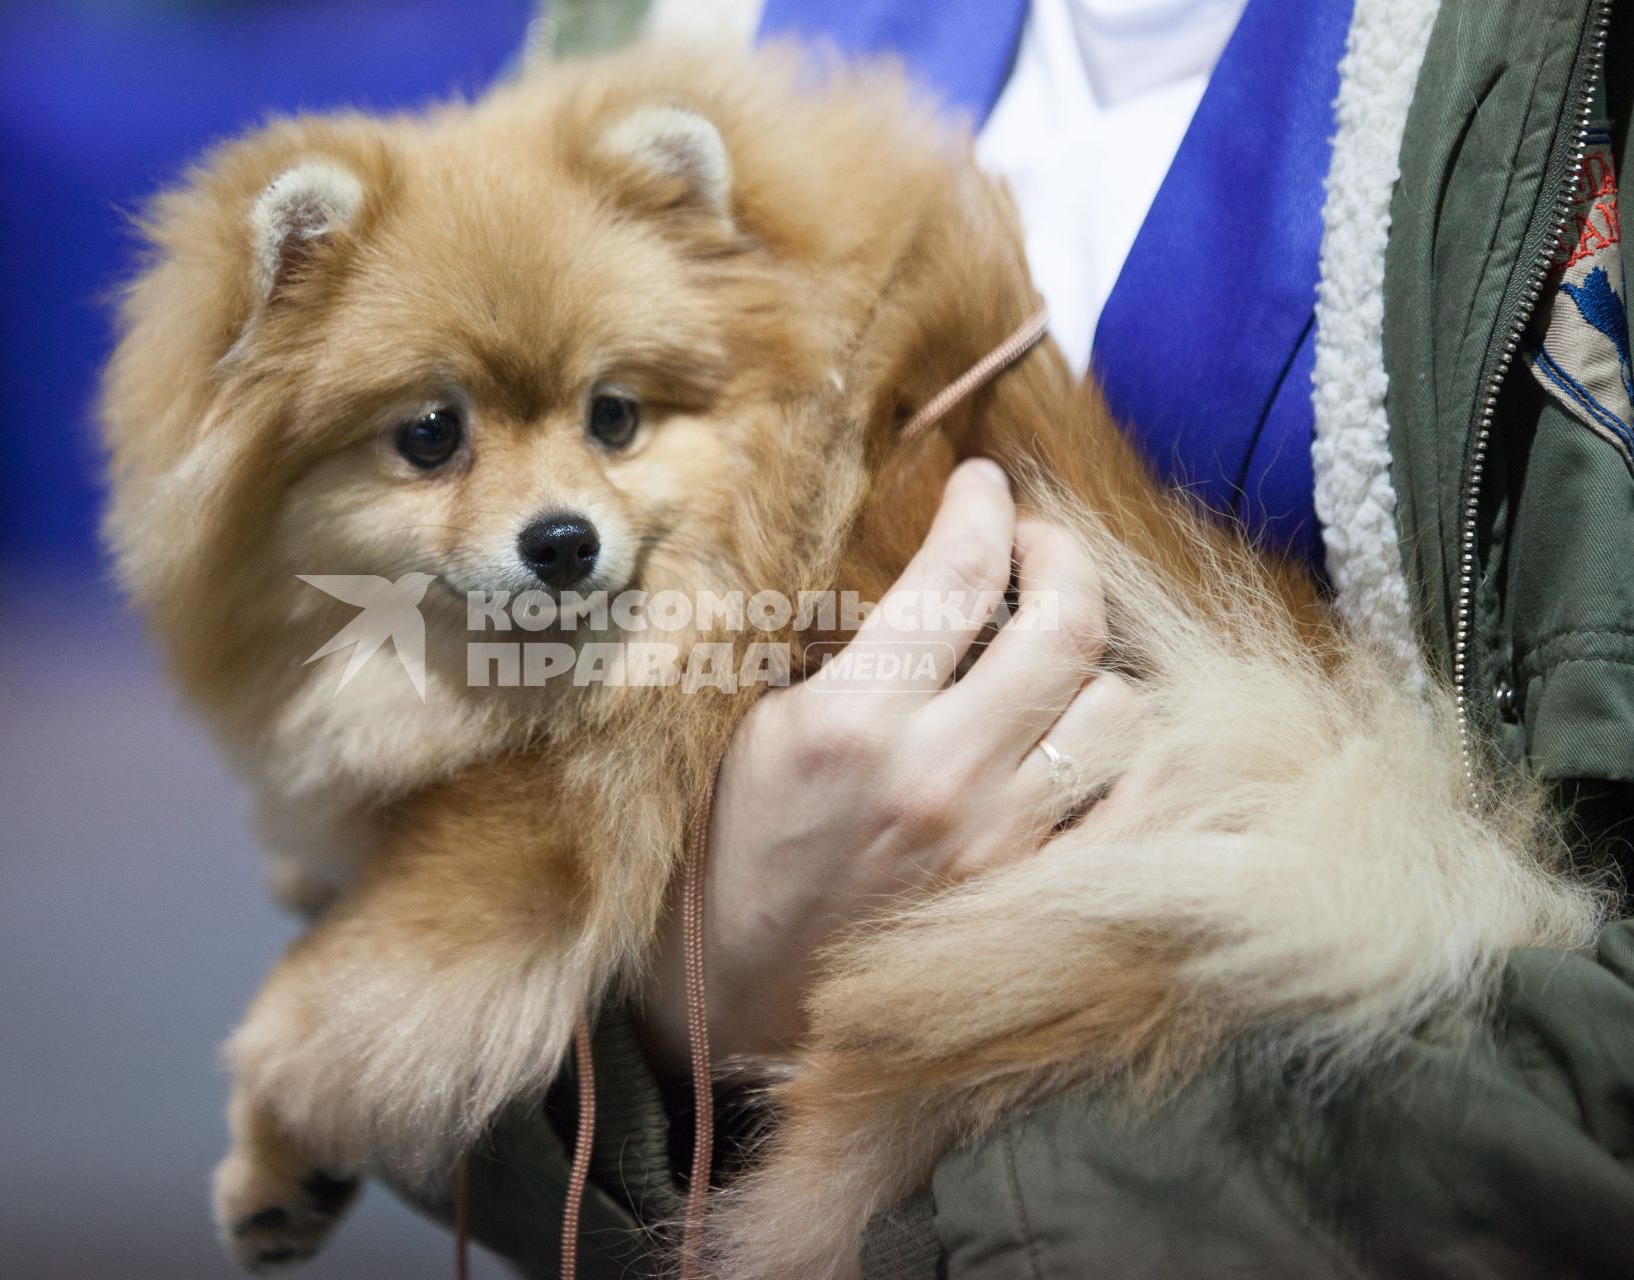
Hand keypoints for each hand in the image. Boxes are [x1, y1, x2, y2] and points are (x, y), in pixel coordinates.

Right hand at [642, 459, 1140, 1067]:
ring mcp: (1001, 847)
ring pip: (1122, 712)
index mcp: (849, 721)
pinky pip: (1143, 809)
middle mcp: (940, 777)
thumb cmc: (722, 864)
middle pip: (1068, 625)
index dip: (983, 505)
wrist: (729, 1015)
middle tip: (1037, 544)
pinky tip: (1102, 736)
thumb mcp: (739, 733)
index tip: (983, 485)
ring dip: (1097, 666)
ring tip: (1060, 656)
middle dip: (1063, 554)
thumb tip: (900, 565)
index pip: (957, 573)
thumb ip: (821, 648)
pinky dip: (1141, 759)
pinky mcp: (1037, 904)